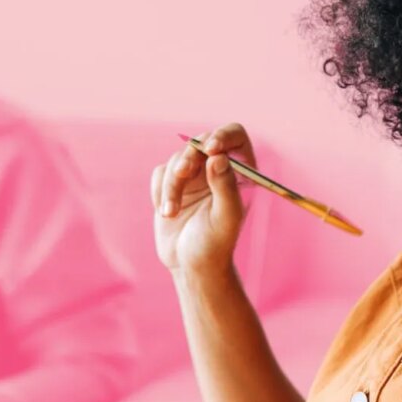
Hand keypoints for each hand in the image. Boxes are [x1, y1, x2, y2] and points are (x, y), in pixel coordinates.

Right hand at [153, 123, 253, 274]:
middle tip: (182, 174)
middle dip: (188, 158)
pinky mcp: (172, 184)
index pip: (234, 136)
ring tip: (170, 213)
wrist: (190, 266)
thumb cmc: (215, 245)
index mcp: (241, 172)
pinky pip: (160, 173)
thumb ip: (225, 186)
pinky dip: (160, 192)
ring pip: (176, 160)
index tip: (210, 148)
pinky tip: (167, 213)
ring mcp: (194, 175)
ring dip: (171, 185)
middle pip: (200, 142)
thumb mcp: (225, 217)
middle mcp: (218, 168)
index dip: (222, 135)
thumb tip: (218, 156)